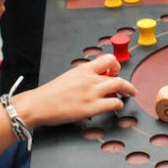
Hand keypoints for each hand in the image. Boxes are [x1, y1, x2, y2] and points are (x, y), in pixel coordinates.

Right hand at [18, 54, 136, 127]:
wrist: (38, 105)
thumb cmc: (50, 94)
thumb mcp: (68, 77)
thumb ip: (83, 77)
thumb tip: (94, 80)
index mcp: (83, 69)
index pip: (108, 60)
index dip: (115, 65)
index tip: (116, 72)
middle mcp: (89, 78)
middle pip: (117, 75)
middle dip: (125, 82)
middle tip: (129, 88)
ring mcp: (92, 93)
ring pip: (119, 86)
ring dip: (127, 91)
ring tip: (128, 95)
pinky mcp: (91, 107)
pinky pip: (114, 103)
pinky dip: (118, 104)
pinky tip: (116, 106)